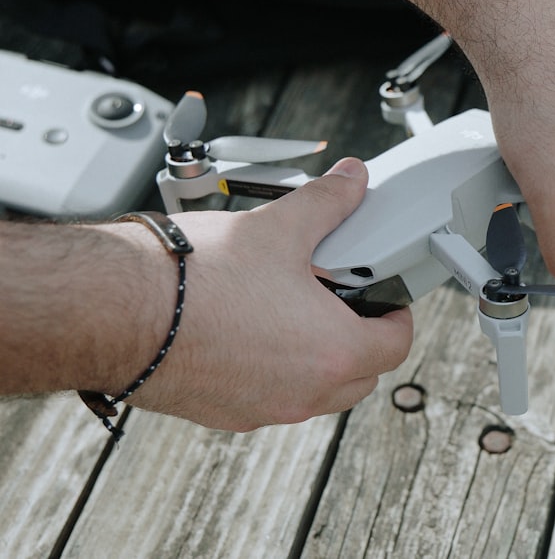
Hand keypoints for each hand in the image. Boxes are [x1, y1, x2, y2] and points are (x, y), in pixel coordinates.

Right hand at [128, 158, 412, 430]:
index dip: (398, 316)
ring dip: (318, 357)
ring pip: (316, 391)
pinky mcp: (223, 413)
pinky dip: (274, 371)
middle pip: (361, 375)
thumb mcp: (280, 227)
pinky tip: (248, 330)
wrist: (115, 311)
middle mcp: (304, 394)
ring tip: (292, 310)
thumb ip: (329, 203)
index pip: (396, 345)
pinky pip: (270, 397)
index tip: (386, 297)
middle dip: (361, 339)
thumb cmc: (196, 279)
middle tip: (343, 301)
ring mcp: (263, 409)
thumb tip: (352, 182)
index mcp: (334, 353)